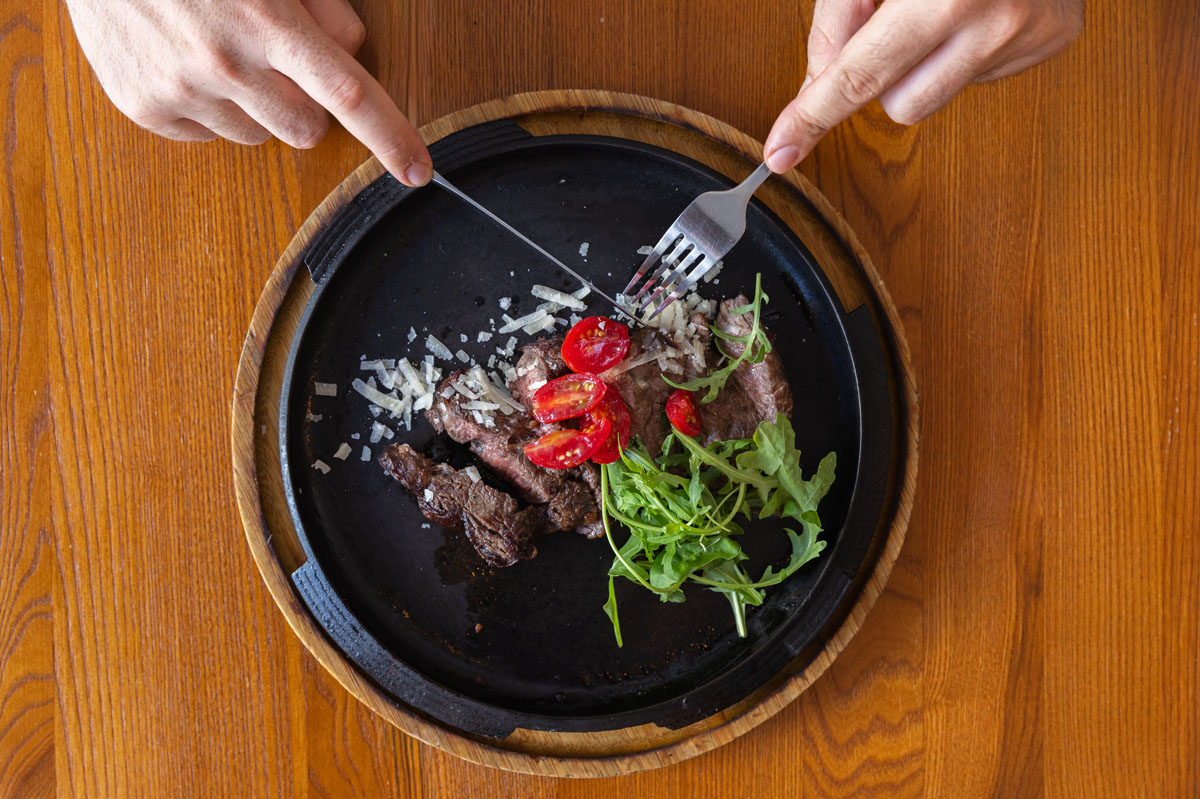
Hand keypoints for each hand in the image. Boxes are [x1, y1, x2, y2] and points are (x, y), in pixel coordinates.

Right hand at [64, 0, 432, 185]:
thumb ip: (319, 4)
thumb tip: (349, 43)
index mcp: (269, 22)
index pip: (349, 94)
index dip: (390, 136)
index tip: (418, 170)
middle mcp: (227, 63)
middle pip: (306, 129)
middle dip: (304, 103)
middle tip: (275, 61)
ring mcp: (182, 89)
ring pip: (257, 136)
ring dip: (254, 106)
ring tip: (220, 51)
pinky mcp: (145, 107)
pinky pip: (206, 135)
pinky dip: (207, 108)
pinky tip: (185, 62)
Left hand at [763, 0, 1082, 172]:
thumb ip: (837, 19)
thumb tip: (816, 88)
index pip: (858, 75)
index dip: (812, 116)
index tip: (781, 152)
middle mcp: (994, 16)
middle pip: (897, 105)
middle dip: (881, 75)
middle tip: (886, 23)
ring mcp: (1031, 32)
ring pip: (936, 98)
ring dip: (922, 65)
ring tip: (940, 5)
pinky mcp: (1056, 38)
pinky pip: (980, 77)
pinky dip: (966, 48)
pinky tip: (979, 5)